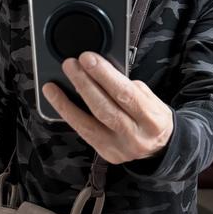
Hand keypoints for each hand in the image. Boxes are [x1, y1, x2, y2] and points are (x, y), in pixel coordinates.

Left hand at [41, 51, 173, 165]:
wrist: (160, 148)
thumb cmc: (152, 116)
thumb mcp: (149, 98)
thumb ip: (127, 87)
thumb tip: (99, 71)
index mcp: (152, 119)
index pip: (125, 94)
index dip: (104, 75)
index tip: (88, 58)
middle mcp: (136, 136)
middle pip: (104, 109)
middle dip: (84, 84)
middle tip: (70, 65)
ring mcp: (120, 149)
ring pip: (88, 125)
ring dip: (67, 103)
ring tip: (52, 87)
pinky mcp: (107, 154)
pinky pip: (84, 133)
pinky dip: (69, 116)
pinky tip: (57, 102)